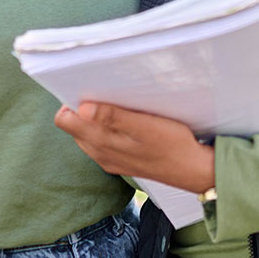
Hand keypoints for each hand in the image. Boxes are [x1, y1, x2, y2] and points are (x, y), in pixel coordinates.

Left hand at [55, 102, 214, 192]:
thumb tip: (81, 108)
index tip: (88, 87)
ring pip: (86, 133)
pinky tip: (125, 120)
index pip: (65, 121)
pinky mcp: (119, 161)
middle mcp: (99, 154)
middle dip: (82, 107)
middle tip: (106, 92)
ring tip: (117, 104)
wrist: (192, 170)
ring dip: (95, 117)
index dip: (71, 101)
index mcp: (101, 144)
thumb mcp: (144, 126)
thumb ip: (112, 117)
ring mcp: (108, 160)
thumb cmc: (172, 144)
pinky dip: (106, 127)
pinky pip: (100, 141)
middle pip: (74, 126)